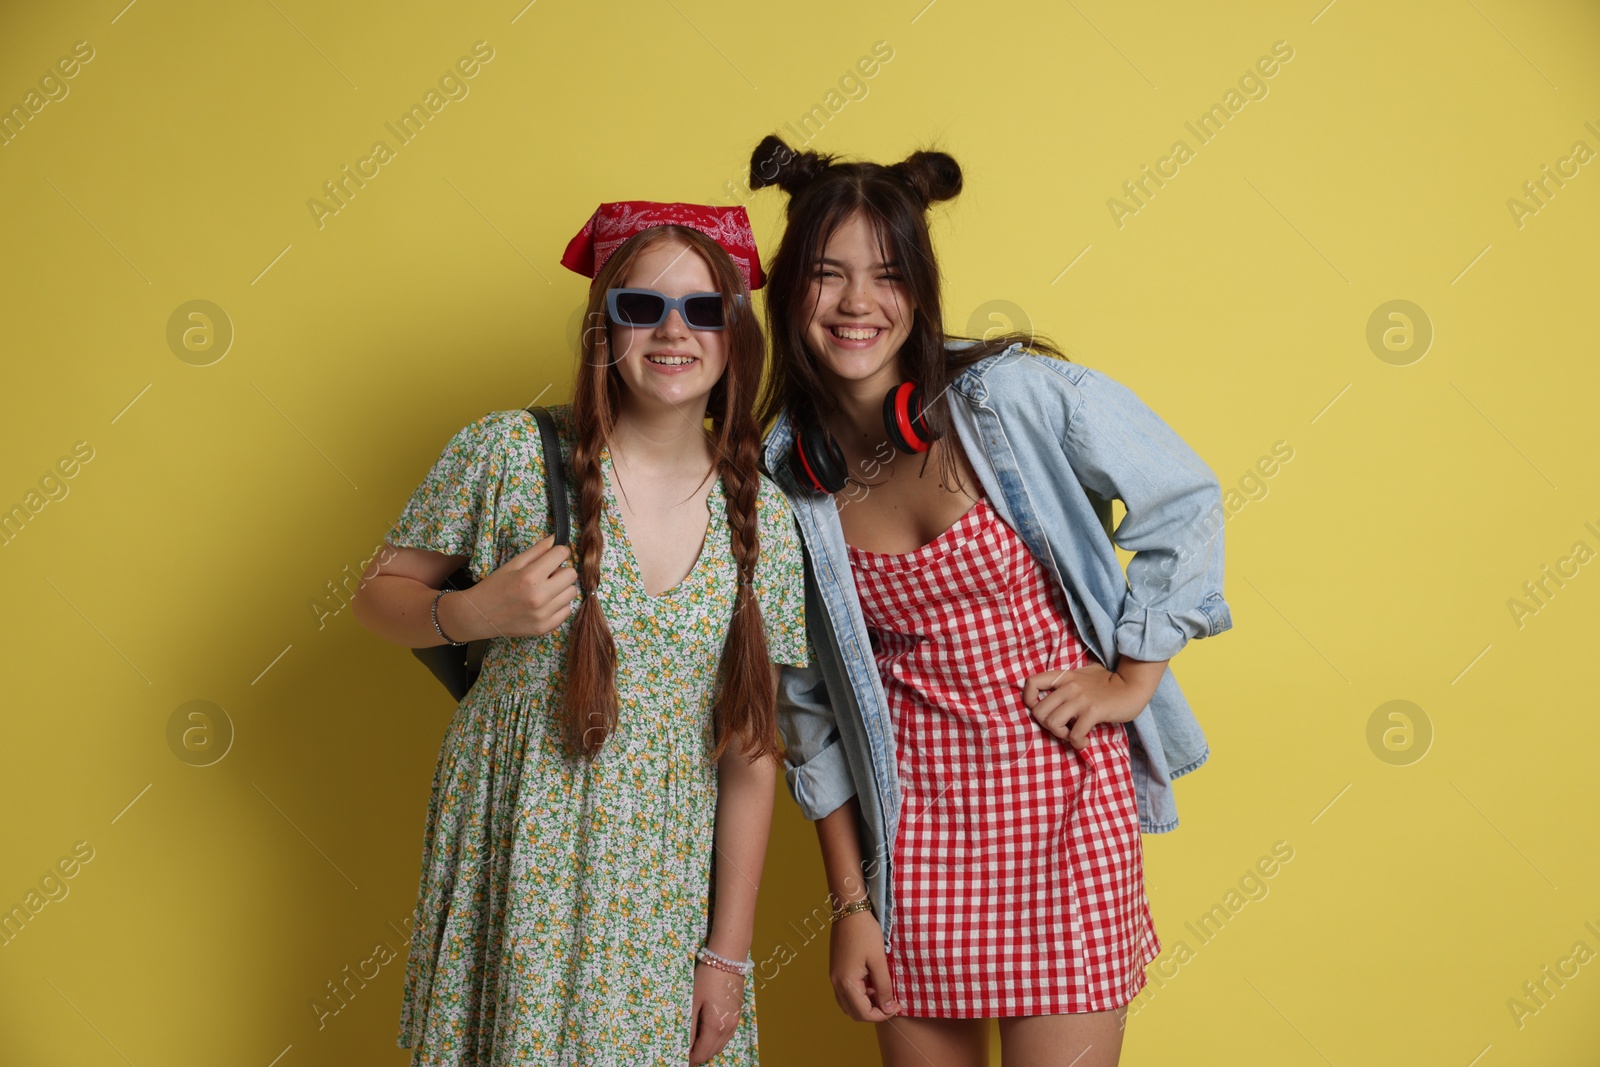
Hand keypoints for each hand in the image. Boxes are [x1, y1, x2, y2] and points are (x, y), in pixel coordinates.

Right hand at [444, 534, 579, 640]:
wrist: (478, 615)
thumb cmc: (494, 586)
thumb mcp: (513, 564)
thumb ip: (536, 551)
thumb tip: (556, 539)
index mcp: (530, 576)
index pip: (562, 554)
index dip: (559, 552)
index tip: (553, 556)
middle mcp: (539, 596)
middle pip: (571, 574)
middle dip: (562, 570)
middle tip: (547, 575)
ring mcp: (543, 614)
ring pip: (572, 592)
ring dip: (562, 588)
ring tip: (545, 590)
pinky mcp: (544, 628)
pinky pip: (567, 611)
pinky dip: (559, 606)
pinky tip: (545, 604)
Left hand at [688, 963, 743, 1064]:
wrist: (728, 958)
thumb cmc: (707, 977)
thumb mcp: (693, 1001)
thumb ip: (689, 1026)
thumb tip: (684, 1045)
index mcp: (716, 1026)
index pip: (702, 1054)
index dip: (689, 1060)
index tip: (678, 1058)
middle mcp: (728, 1028)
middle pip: (712, 1052)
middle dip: (698, 1056)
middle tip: (684, 1052)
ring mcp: (735, 1021)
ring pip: (721, 1045)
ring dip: (708, 1049)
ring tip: (693, 1044)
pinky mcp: (737, 1014)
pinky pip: (726, 1036)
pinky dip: (716, 1040)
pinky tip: (706, 1032)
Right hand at [828, 909, 899, 1020]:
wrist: (849, 910)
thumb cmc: (865, 932)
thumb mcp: (879, 960)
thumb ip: (884, 987)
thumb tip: (889, 1008)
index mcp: (846, 982)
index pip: (864, 1013)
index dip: (883, 1014)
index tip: (898, 1005)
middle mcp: (836, 983)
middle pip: (855, 1013)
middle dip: (874, 1011)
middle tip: (891, 1000)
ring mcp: (834, 977)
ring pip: (849, 1004)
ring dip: (866, 1004)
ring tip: (882, 990)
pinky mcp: (836, 970)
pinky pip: (846, 993)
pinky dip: (860, 995)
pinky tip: (872, 982)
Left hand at [1022, 662, 1156, 749]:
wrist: (1132, 686)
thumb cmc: (1108, 682)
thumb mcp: (1083, 675)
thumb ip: (1067, 682)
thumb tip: (1050, 695)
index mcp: (1064, 676)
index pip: (1031, 683)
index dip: (1029, 700)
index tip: (1042, 710)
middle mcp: (1069, 686)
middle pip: (1038, 711)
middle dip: (1047, 726)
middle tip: (1063, 729)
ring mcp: (1080, 698)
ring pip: (1052, 723)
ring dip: (1061, 735)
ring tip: (1073, 735)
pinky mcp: (1093, 711)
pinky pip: (1074, 734)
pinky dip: (1077, 743)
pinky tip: (1085, 741)